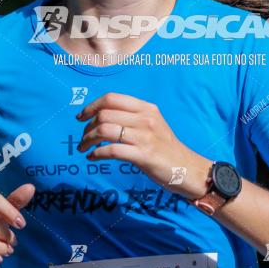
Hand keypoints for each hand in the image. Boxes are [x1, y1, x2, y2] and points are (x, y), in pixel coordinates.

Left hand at [75, 93, 211, 199]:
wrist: (187, 169)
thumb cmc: (166, 148)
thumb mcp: (152, 124)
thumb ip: (132, 117)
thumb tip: (102, 116)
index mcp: (146, 108)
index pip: (112, 98)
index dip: (91, 106)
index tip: (81, 117)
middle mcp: (146, 119)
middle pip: (104, 114)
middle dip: (87, 127)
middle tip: (83, 139)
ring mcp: (145, 137)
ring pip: (105, 130)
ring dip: (88, 140)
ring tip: (84, 148)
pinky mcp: (144, 155)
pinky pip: (111, 150)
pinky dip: (96, 154)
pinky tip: (93, 158)